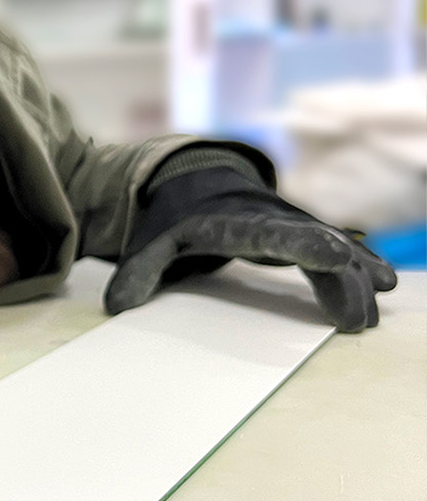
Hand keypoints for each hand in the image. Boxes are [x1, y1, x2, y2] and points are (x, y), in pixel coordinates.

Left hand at [105, 167, 397, 331]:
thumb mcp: (147, 242)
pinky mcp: (298, 232)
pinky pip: (335, 247)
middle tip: (356, 319)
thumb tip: (117, 306)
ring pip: (333, 247)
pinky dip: (359, 264)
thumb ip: (135, 272)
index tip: (336, 256)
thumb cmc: (170, 217)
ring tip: (371, 314)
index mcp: (232, 221)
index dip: (304, 243)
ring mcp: (288, 223)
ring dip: (356, 277)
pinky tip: (384, 283)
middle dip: (340, 278)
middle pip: (314, 245)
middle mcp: (269, 218)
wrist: (188, 181)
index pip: (272, 232)